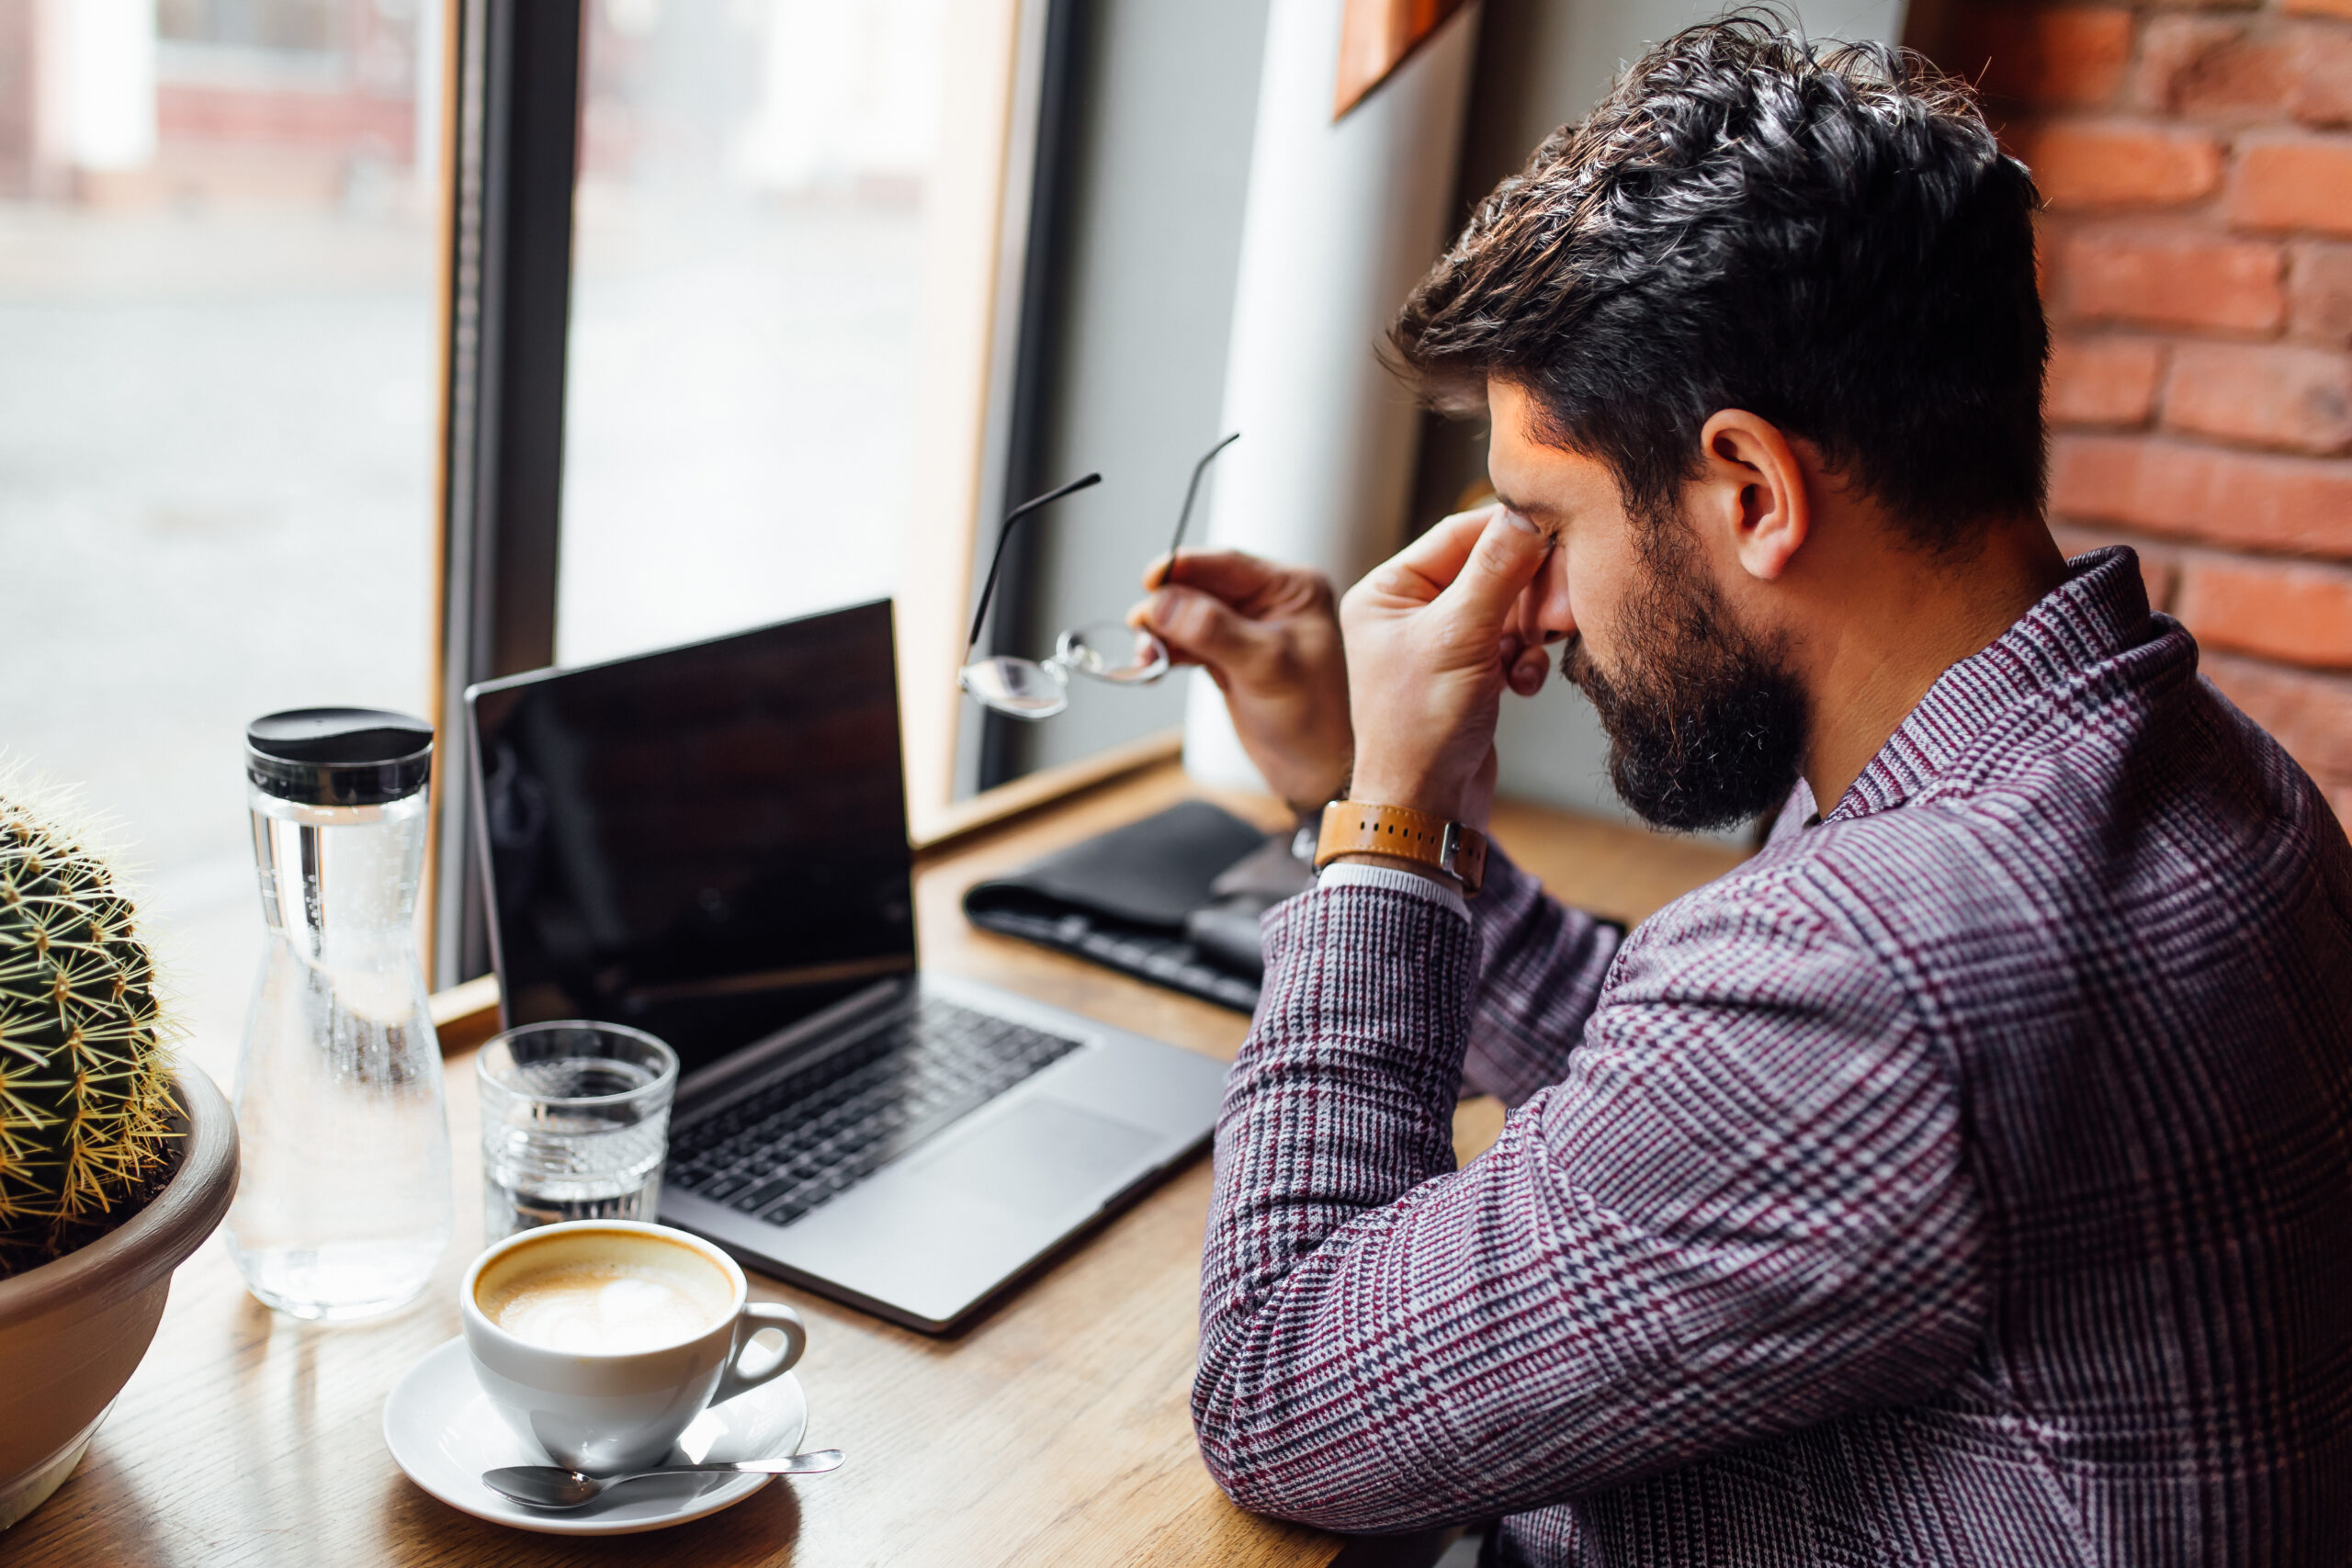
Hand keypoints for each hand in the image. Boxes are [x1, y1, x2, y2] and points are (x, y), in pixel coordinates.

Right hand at [1127, 549, 1351, 813]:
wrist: (1312, 770)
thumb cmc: (1309, 717)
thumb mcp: (1264, 666)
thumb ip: (1213, 630)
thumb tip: (1162, 602)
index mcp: (1293, 588)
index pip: (1228, 564)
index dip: (1184, 568)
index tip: (1149, 579)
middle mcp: (1270, 601)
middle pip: (1201, 587)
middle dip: (1167, 606)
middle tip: (1142, 630)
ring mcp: (1247, 627)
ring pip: (1188, 613)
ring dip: (1162, 630)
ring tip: (1145, 655)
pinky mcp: (1228, 654)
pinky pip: (1187, 639)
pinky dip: (1167, 649)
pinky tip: (1152, 665)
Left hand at [1339, 504, 1551, 830]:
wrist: (1426, 809)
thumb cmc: (1420, 728)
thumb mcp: (1460, 636)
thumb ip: (1498, 569)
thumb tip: (1528, 509)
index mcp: (1387, 591)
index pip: (1458, 533)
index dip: (1511, 531)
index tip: (1559, 531)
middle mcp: (1410, 611)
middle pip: (1490, 567)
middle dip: (1529, 588)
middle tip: (1558, 608)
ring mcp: (1441, 643)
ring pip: (1509, 606)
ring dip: (1531, 628)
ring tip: (1535, 652)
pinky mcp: (1469, 672)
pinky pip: (1513, 642)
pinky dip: (1526, 659)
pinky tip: (1522, 685)